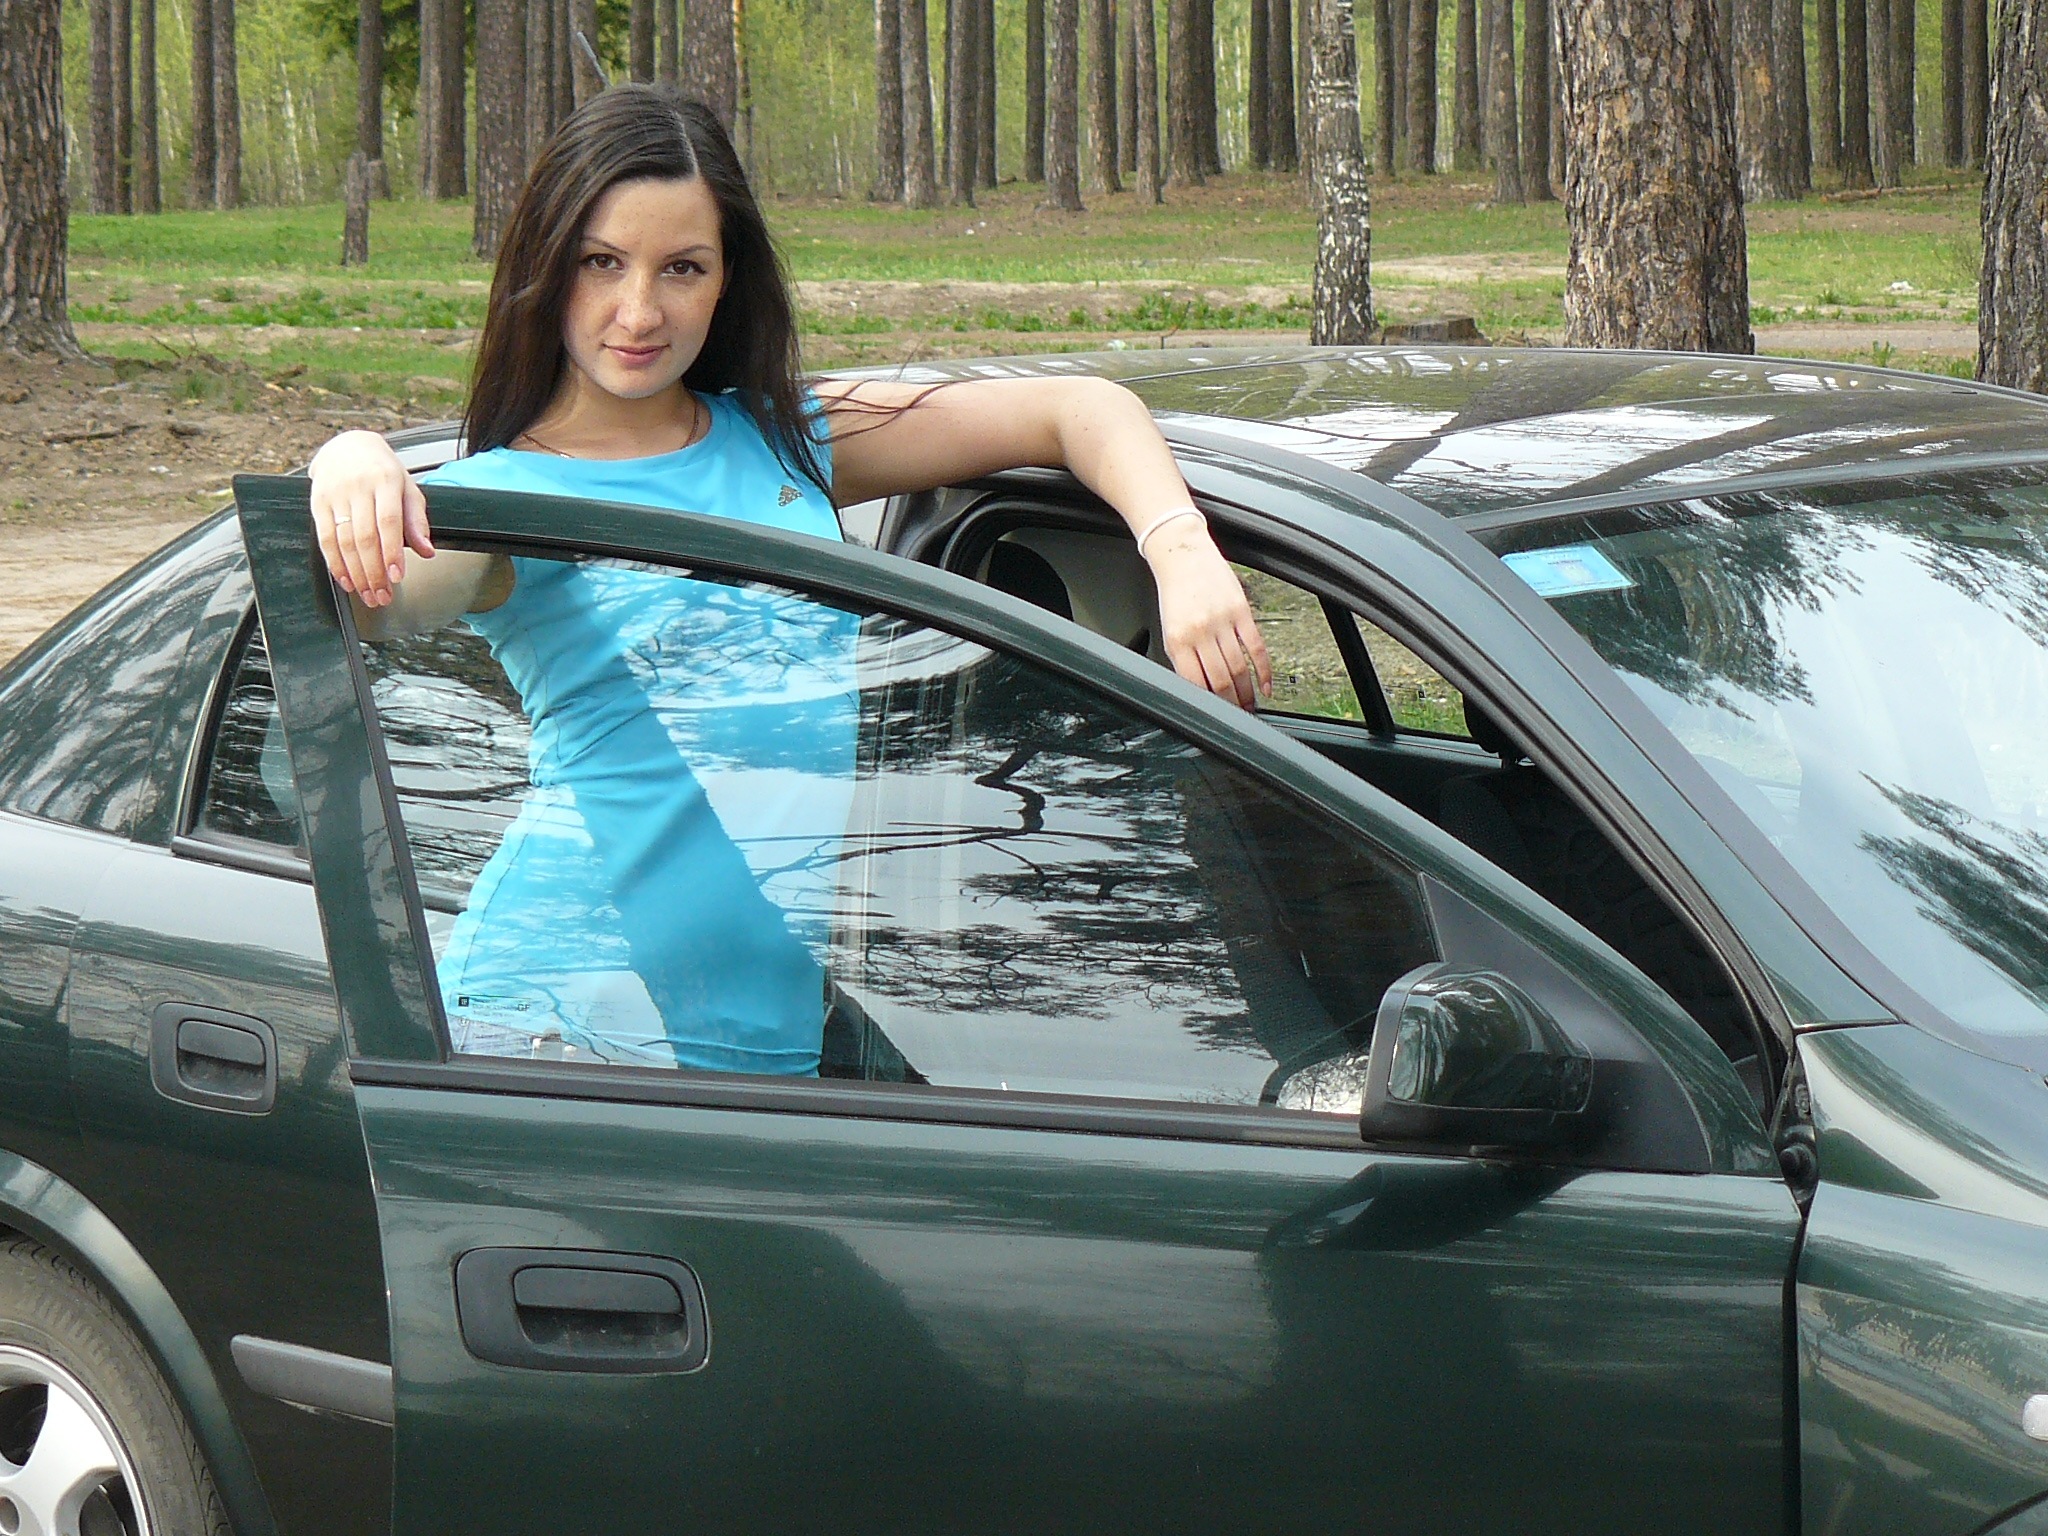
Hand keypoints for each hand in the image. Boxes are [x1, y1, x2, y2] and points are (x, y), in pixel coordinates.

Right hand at [308, 430, 434, 606]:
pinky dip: (335, 564)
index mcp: (385, 481)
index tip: (397, 576)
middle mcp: (358, 487)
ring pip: (344, 541)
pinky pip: (325, 539)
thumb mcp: (407, 489)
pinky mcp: (318, 503)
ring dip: (356, 574)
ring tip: (368, 594)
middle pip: (365, 537)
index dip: (392, 552)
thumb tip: (427, 551)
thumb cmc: (383, 472)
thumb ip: (417, 521)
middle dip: (374, 572)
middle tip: (383, 596)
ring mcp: (335, 494)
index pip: (389, 522)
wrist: (347, 447)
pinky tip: (347, 580)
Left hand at [1145, 522, 1272, 709]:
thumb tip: (1199, 688)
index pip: (1195, 684)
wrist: (1182, 555)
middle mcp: (1200, 633)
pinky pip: (1256, 648)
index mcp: (1178, 641)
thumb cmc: (1174, 594)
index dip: (1208, 705)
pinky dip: (1264, 670)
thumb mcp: (1169, 630)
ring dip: (1247, 693)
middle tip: (1238, 716)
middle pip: (1220, 680)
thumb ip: (1183, 658)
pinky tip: (1266, 686)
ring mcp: (1222, 622)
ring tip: (1250, 705)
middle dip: (1230, 704)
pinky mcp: (1241, 612)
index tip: (1217, 717)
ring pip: (1239, 668)